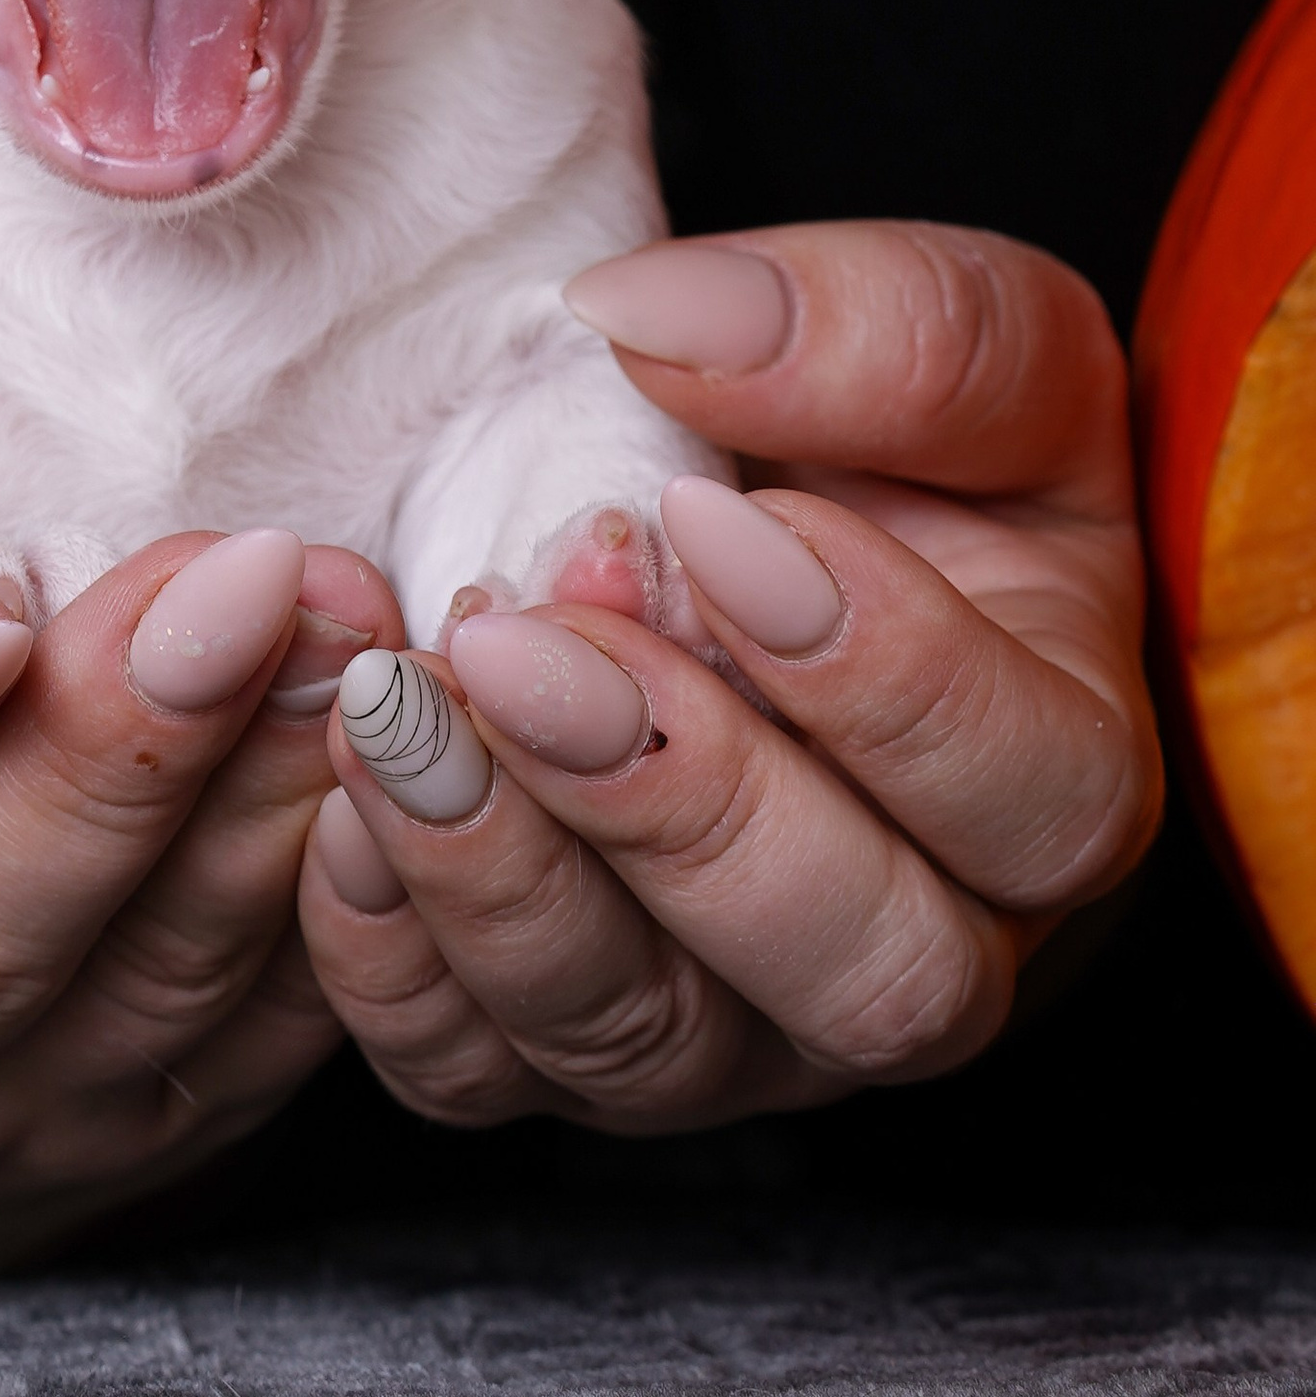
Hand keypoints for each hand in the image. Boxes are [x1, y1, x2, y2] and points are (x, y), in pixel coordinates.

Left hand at [298, 223, 1162, 1133]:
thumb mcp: (956, 338)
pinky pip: (467, 1068)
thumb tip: (665, 331)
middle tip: (521, 640)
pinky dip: (386, 950)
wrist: (736, 519)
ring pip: (645, 1046)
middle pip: (861, 978)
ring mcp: (738, 1029)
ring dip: (503, 877)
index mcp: (1057, 783)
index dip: (881, 677)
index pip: (1030, 803)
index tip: (713, 518)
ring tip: (401, 702)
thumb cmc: (887, 446)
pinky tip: (340, 795)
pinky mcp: (556, 1044)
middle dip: (676, 805)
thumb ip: (882, 329)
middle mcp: (924, 952)